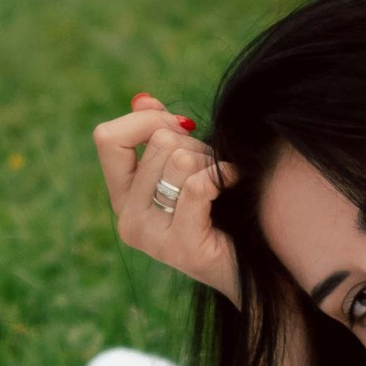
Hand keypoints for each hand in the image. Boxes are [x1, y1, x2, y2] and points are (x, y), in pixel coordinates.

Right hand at [93, 90, 239, 304]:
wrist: (257, 266)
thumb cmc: (225, 208)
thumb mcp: (189, 163)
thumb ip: (161, 131)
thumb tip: (143, 99)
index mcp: (122, 196)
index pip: (107, 138)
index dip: (145, 121)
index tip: (179, 128)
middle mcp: (127, 218)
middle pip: (159, 143)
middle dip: (197, 145)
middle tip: (212, 171)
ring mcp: (151, 237)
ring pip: (181, 160)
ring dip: (213, 162)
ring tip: (223, 184)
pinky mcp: (180, 247)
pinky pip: (199, 186)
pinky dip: (225, 175)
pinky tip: (235, 183)